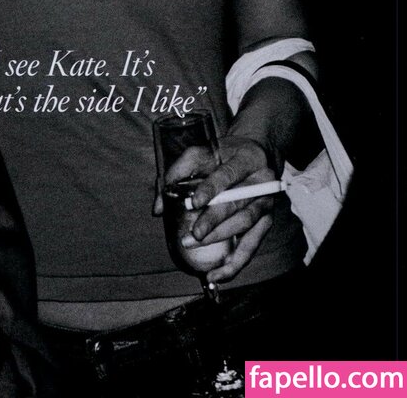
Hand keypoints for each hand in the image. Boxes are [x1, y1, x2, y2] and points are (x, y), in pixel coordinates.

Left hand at [172, 134, 277, 282]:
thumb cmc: (224, 154)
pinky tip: (218, 273)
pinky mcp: (266, 221)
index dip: (212, 188)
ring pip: (245, 224)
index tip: (195, 202)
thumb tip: (159, 207)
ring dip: (219, 238)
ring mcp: (266, 202)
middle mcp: (262, 181)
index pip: (228, 174)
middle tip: (192, 235)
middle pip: (238, 204)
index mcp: (246, 158)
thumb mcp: (201, 152)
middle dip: (214, 221)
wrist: (257, 154)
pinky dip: (236, 262)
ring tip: (193, 245)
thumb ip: (177, 172)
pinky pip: (253, 245)